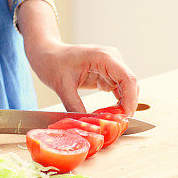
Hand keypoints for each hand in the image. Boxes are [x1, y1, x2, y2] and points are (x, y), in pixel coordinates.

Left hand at [25, 37, 139, 115]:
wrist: (47, 53)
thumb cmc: (53, 62)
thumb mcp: (62, 86)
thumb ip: (74, 106)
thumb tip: (87, 124)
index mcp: (103, 57)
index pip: (127, 78)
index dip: (130, 99)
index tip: (126, 117)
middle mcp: (112, 59)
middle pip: (130, 84)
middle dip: (128, 104)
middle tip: (119, 123)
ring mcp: (111, 66)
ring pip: (127, 88)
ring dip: (123, 104)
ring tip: (113, 120)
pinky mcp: (107, 73)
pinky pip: (118, 89)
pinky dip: (117, 102)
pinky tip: (109, 113)